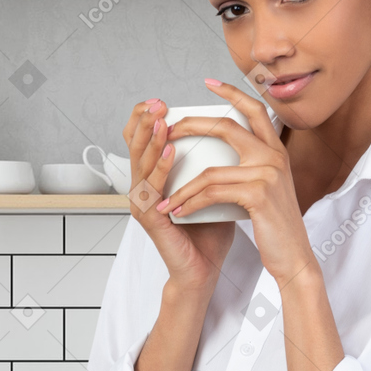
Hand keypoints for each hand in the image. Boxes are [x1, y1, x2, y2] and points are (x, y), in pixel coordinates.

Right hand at [122, 98, 235, 292]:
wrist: (204, 270)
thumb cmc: (209, 232)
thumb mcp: (212, 188)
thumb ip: (213, 163)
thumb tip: (236, 131)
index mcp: (153, 180)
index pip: (142, 142)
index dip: (145, 119)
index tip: (160, 100)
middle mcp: (142, 189)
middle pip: (134, 147)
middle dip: (145, 122)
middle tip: (157, 102)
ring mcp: (142, 204)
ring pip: (140, 164)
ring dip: (152, 139)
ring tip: (162, 119)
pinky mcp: (149, 219)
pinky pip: (152, 188)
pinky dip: (161, 167)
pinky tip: (172, 151)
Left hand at [159, 80, 318, 288]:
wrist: (293, 256)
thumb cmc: (274, 225)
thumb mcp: (265, 187)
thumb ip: (249, 167)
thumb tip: (216, 155)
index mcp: (276, 151)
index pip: (255, 109)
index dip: (232, 93)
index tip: (209, 83)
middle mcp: (274, 156)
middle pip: (227, 127)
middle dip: (192, 126)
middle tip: (169, 130)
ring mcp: (268, 173)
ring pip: (210, 171)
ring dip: (181, 188)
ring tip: (164, 200)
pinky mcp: (258, 194)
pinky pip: (212, 193)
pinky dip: (190, 204)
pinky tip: (178, 212)